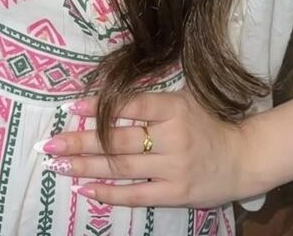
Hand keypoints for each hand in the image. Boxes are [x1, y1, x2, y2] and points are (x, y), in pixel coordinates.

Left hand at [35, 86, 254, 208]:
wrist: (243, 157)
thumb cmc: (207, 122)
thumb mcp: (183, 100)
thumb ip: (150, 100)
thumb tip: (107, 98)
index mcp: (174, 108)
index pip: (131, 105)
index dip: (100, 106)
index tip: (72, 107)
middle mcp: (173, 137)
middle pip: (118, 140)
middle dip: (81, 142)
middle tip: (50, 145)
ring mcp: (174, 167)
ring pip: (122, 168)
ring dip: (87, 167)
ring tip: (59, 165)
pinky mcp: (175, 193)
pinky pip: (136, 195)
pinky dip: (109, 193)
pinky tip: (85, 189)